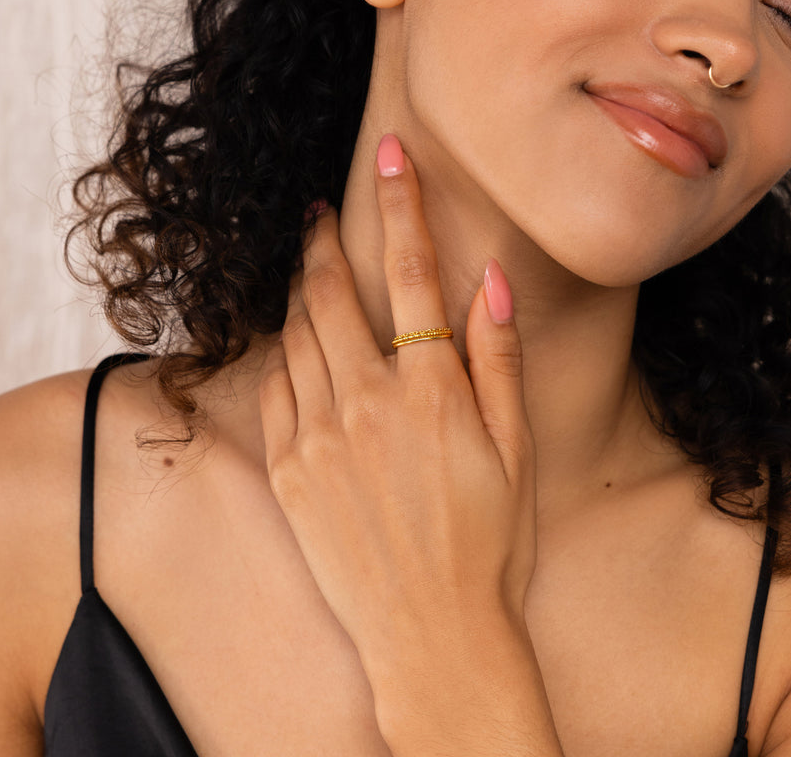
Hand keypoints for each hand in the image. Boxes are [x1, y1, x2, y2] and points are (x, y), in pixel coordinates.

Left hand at [259, 133, 537, 681]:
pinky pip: (274, 388)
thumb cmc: (490, 543)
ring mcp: (318, 437)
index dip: (403, 203)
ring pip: (296, 334)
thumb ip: (498, 360)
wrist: (434, 636)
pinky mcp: (289, 471)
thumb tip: (491, 283)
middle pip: (333, 291)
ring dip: (301, 290)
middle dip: (326, 239)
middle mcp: (366, 403)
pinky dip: (283, 353)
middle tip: (324, 213)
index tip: (392, 155)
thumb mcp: (516, 449)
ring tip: (309, 270)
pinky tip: (296, 345)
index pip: (413, 271)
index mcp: (430, 391)